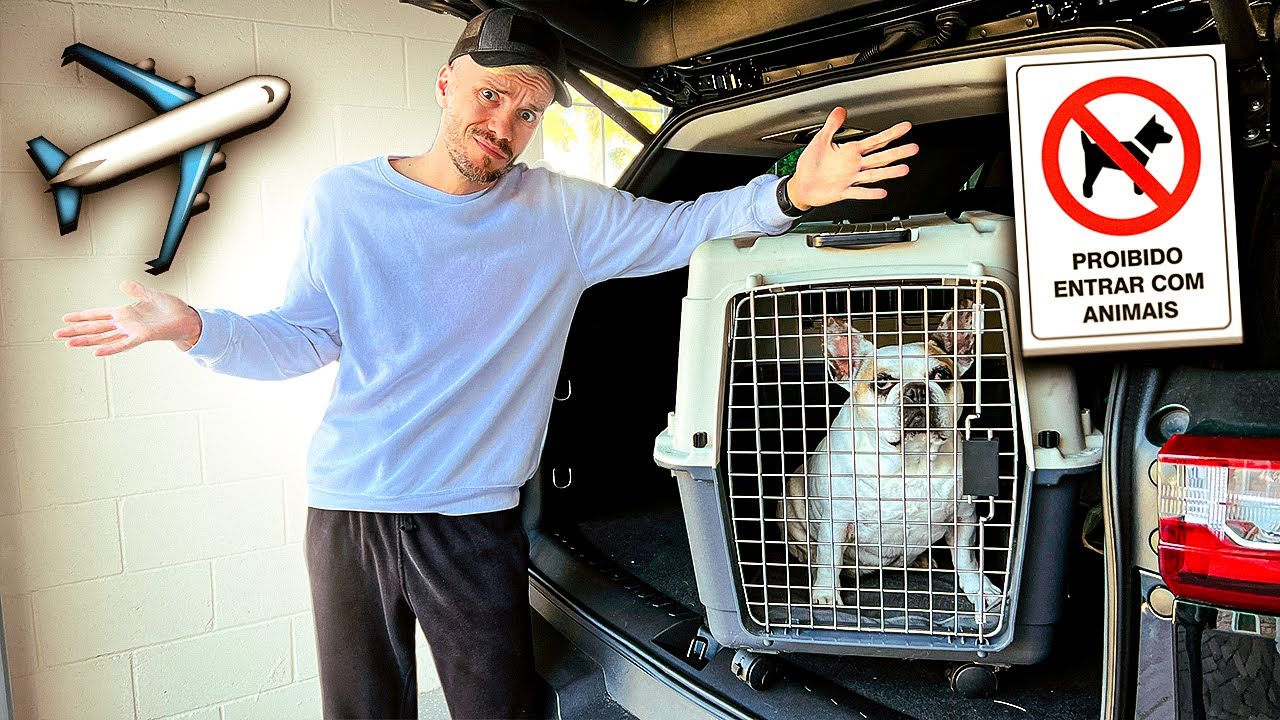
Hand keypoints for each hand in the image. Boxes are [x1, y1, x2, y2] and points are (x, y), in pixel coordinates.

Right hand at [54, 281, 201, 356]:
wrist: (189, 319)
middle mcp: (126, 324)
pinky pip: (123, 344)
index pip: (98, 314)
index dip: (82, 316)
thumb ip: (137, 291)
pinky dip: (110, 348)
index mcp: (125, 313)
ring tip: (69, 344)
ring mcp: (132, 332)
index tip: (66, 318)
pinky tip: (96, 352)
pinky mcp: (142, 337)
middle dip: (76, 331)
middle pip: (96, 327)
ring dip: (87, 341)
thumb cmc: (172, 309)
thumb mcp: (152, 295)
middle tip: (56, 334)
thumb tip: (123, 284)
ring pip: (104, 338)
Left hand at [787, 107, 917, 209]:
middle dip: (897, 152)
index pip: (875, 141)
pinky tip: (881, 192)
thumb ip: (832, 125)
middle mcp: (854, 165)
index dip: (890, 134)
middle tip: (914, 148)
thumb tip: (840, 110)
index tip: (905, 127)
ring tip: (904, 169)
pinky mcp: (843, 192)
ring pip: (873, 174)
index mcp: (850, 152)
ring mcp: (850, 179)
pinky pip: (858, 193)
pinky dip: (869, 193)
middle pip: (880, 157)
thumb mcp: (820, 140)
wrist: (801, 186)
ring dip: (888, 172)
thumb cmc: (810, 164)